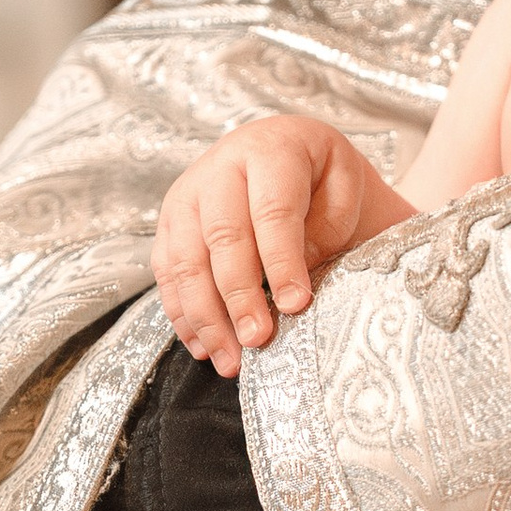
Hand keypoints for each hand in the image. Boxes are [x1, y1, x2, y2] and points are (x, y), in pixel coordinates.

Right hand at [152, 116, 409, 375]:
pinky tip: (202, 346)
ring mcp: (187, 194)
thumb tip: (290, 282)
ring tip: (230, 360)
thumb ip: (326, 228)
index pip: (272, 210)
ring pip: (186, 259)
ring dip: (206, 316)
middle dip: (238, 295)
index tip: (296, 306)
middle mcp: (220, 167)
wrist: (284, 151)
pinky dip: (182, 313)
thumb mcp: (344, 186)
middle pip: (222, 237)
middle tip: (258, 339)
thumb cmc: (322, 178)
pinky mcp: (169, 222)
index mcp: (271, 150)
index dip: (282, 261)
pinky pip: (166, 271)